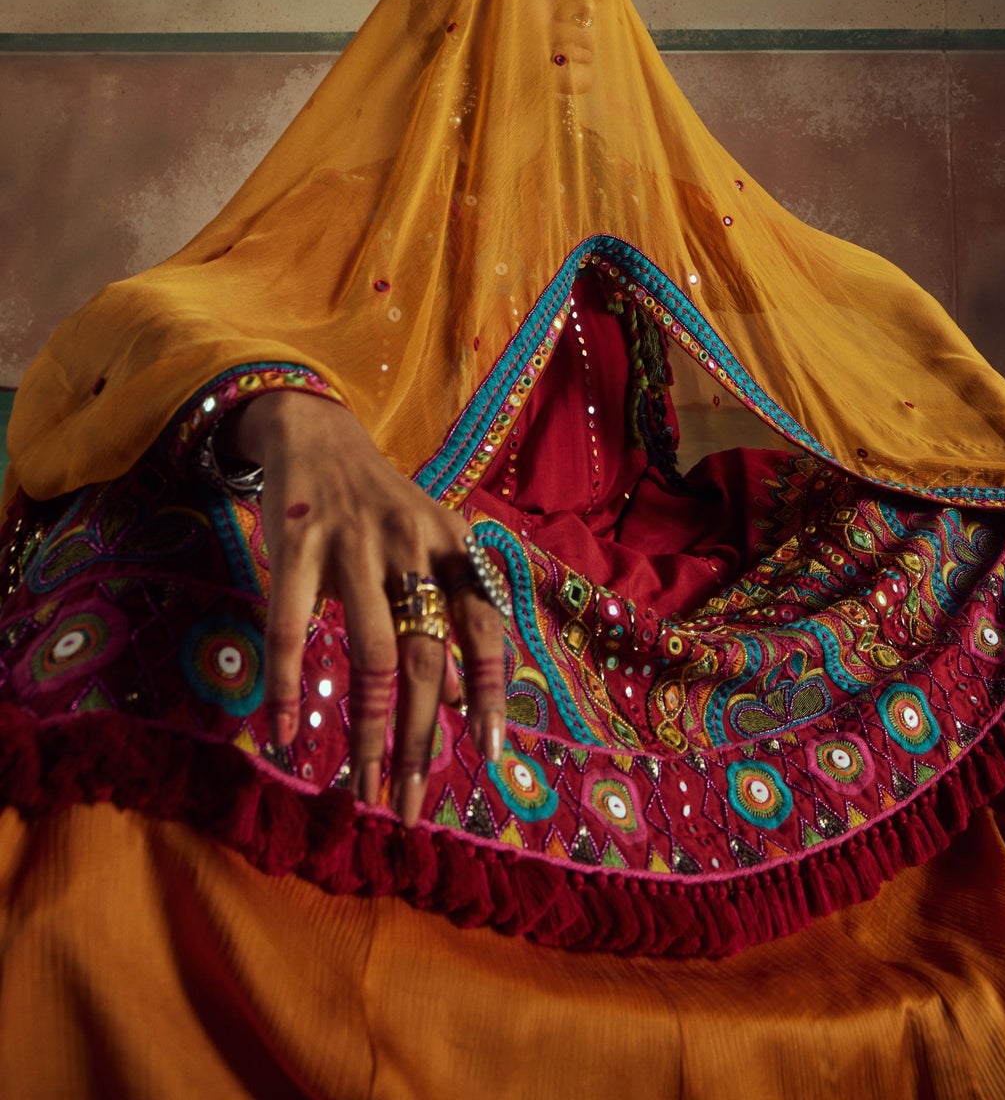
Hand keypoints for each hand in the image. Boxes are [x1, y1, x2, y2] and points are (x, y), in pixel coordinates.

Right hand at [230, 390, 506, 818]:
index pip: (484, 625)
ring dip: (367, 730)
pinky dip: (288, 687)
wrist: (317, 434)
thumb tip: (457, 707)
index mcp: (452, 545)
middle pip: (425, 657)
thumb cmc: (381, 507)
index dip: (489, 689)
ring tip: (360, 787)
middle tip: (407, 802)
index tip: (488, 752)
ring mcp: (354, 544)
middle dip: (418, 738)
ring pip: (369, 655)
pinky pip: (289, 630)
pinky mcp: (297, 545)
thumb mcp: (429, 546)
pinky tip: (283, 734)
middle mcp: (412, 544)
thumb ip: (447, 616)